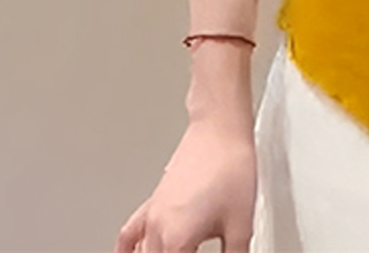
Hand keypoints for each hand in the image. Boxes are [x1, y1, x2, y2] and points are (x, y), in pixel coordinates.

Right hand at [115, 115, 256, 252]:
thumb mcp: (241, 224)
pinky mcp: (155, 201)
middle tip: (194, 251)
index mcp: (177, 240)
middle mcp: (158, 229)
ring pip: (141, 252)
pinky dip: (127, 249)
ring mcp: (152, 214)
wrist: (220, 128)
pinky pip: (129, 234)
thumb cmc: (230, 166)